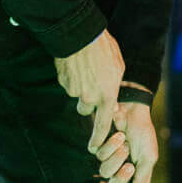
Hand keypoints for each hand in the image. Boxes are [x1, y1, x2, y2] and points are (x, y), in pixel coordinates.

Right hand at [54, 29, 123, 151]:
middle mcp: (89, 97)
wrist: (81, 35)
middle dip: (88, 101)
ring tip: (85, 69)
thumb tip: (109, 98)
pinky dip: (71, 78)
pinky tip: (76, 64)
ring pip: (76, 95)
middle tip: (92, 83)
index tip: (94, 147)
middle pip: (86, 109)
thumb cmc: (104, 50)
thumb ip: (113, 87)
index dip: (98, 138)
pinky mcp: (63, 82)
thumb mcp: (118, 68)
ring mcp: (74, 90)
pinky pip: (68, 84)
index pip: (102, 124)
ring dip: (80, 87)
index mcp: (106, 96)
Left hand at [95, 103, 159, 182]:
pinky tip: (117, 132)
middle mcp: (119, 171)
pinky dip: (109, 142)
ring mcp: (107, 160)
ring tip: (124, 140)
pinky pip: (97, 153)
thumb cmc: (142, 132)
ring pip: (104, 170)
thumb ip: (142, 178)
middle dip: (120, 177)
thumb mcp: (148, 156)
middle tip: (129, 166)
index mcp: (134, 176)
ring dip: (116, 154)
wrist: (131, 108)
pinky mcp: (97, 146)